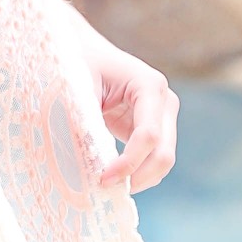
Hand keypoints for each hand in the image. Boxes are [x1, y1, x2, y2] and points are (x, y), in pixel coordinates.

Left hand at [67, 11, 178, 193]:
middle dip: (138, 177)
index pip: (148, 135)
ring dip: (138, 179)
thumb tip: (87, 167)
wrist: (83, 51)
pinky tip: (112, 177)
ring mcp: (162, 116)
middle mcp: (164, 101)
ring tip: (106, 186)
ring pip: (161, 161)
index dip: (128, 163)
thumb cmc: (78, 64)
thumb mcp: (77, 89)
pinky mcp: (153, 129)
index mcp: (149, 85)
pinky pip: (150, 160)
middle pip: (163, 153)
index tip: (102, 179)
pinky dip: (135, 173)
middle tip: (106, 189)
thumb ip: (84, 124)